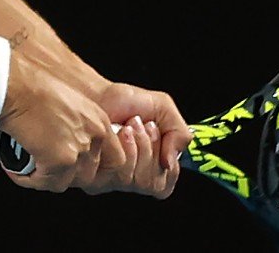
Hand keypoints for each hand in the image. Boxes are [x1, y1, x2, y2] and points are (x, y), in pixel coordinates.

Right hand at [0, 44, 131, 192]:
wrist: (16, 84)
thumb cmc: (32, 85)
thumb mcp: (68, 101)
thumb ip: (79, 124)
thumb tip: (69, 141)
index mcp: (99, 120)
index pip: (117, 160)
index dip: (97, 169)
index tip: (79, 167)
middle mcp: (94, 136)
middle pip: (90, 176)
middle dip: (66, 175)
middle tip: (47, 166)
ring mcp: (79, 150)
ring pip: (67, 182)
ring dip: (47, 177)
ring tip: (30, 166)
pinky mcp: (60, 161)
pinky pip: (46, 183)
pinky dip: (29, 179)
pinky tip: (17, 168)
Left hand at [88, 82, 188, 198]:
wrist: (97, 94)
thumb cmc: (126, 101)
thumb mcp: (164, 110)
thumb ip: (180, 134)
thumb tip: (170, 164)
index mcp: (152, 165)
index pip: (167, 182)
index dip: (164, 156)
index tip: (155, 130)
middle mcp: (133, 175)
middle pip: (155, 185)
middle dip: (151, 148)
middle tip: (141, 126)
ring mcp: (115, 178)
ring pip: (140, 182)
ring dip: (139, 146)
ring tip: (129, 126)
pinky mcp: (99, 176)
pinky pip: (122, 177)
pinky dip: (126, 149)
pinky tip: (119, 132)